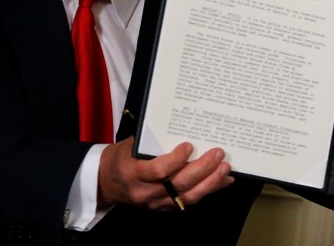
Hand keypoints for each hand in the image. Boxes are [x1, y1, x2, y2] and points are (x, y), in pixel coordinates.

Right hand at [97, 138, 232, 209]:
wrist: (108, 182)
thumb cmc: (122, 158)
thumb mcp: (131, 144)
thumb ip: (154, 140)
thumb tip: (184, 126)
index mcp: (133, 173)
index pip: (157, 171)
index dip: (176, 160)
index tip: (189, 146)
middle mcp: (145, 192)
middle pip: (178, 184)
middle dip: (202, 169)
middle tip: (218, 154)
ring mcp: (156, 203)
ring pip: (187, 197)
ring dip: (210, 182)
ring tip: (225, 168)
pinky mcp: (165, 208)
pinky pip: (189, 201)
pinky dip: (208, 190)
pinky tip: (222, 180)